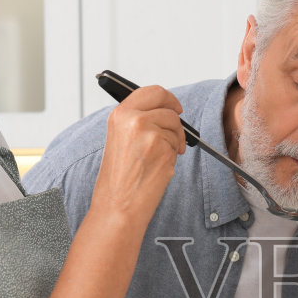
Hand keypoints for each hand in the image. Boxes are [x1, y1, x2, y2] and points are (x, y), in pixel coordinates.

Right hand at [93, 84, 185, 224]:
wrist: (118, 205)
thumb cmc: (119, 179)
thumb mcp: (120, 139)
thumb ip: (137, 121)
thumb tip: (162, 111)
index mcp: (119, 114)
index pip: (151, 91)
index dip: (167, 98)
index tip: (174, 107)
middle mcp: (133, 119)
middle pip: (167, 103)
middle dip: (176, 115)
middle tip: (178, 129)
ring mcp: (149, 132)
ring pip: (175, 125)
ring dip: (175, 140)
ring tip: (160, 157)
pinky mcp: (162, 147)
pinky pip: (178, 144)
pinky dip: (174, 154)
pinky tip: (160, 166)